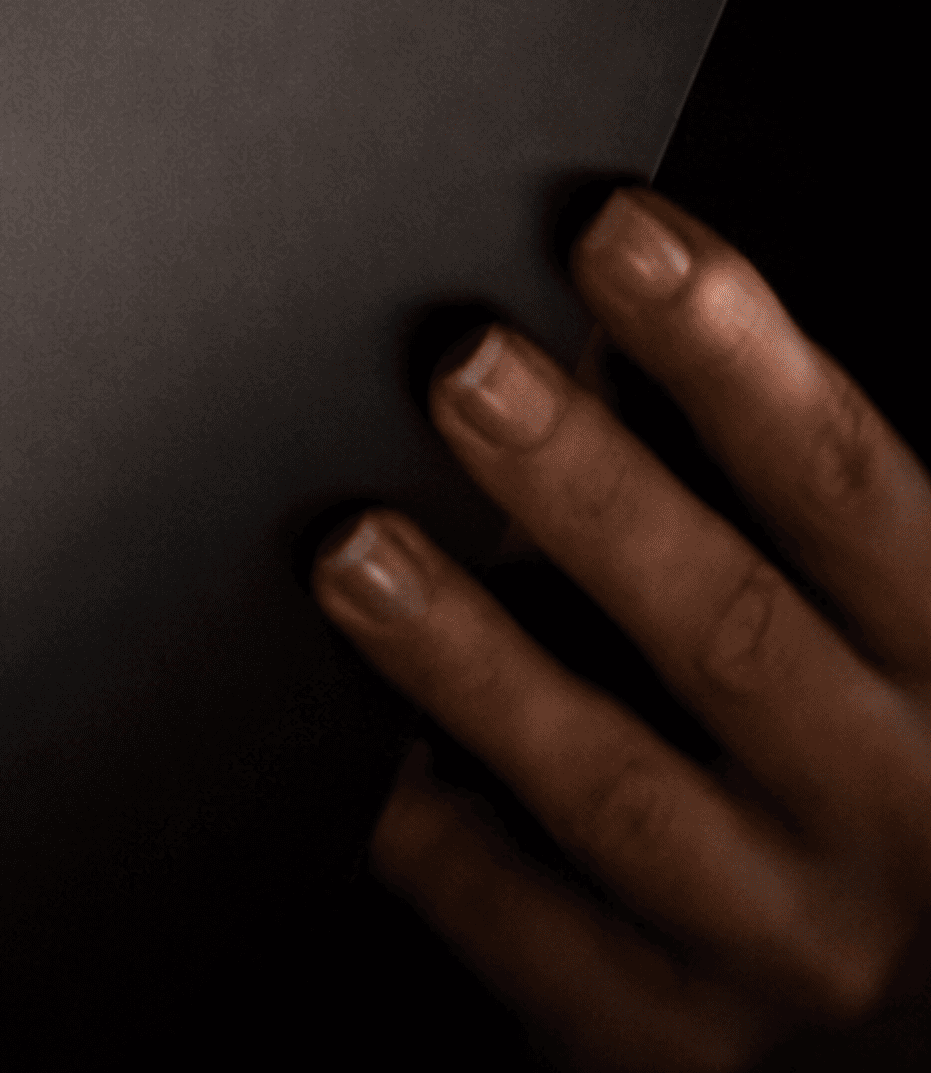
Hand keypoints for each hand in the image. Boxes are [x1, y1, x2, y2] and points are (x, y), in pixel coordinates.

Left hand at [312, 188, 930, 1068]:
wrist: (915, 1043)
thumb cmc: (887, 792)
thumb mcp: (883, 645)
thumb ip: (762, 509)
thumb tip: (598, 343)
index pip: (841, 487)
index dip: (733, 351)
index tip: (618, 236)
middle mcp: (886, 812)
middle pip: (723, 623)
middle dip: (587, 485)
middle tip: (464, 370)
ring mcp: (778, 940)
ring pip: (603, 782)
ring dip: (467, 658)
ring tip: (353, 554)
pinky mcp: (663, 1037)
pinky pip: (518, 925)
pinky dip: (437, 833)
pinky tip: (372, 758)